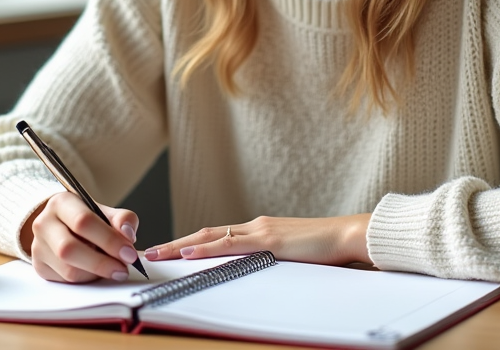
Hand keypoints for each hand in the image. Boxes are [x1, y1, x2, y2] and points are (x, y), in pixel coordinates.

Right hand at [24, 192, 140, 282]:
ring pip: (68, 270)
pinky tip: (95, 272)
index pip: (83, 221)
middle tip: (123, 268)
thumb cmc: (86, 218)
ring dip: (95, 274)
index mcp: (61, 203)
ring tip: (112, 269)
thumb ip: (122, 220)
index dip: (109, 239)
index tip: (129, 253)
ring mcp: (38, 247)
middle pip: (69, 249)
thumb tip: (128, 234)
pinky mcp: (40, 267)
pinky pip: (65, 281)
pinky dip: (86, 280)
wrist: (62, 225)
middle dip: (101, 262)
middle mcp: (44, 223)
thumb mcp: (104, 212)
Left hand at [143, 214, 371, 266]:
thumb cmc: (326, 249)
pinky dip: (205, 248)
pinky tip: (187, 253)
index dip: (192, 244)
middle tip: (151, 252)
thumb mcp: (293, 256)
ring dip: (180, 246)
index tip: (171, 252)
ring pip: (210, 237)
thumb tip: (259, 273)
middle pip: (206, 234)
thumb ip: (274, 261)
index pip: (218, 236)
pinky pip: (230, 244)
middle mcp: (255, 226)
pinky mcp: (269, 240)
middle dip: (176, 244)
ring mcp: (260, 231)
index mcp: (260, 231)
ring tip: (157, 253)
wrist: (349, 235)